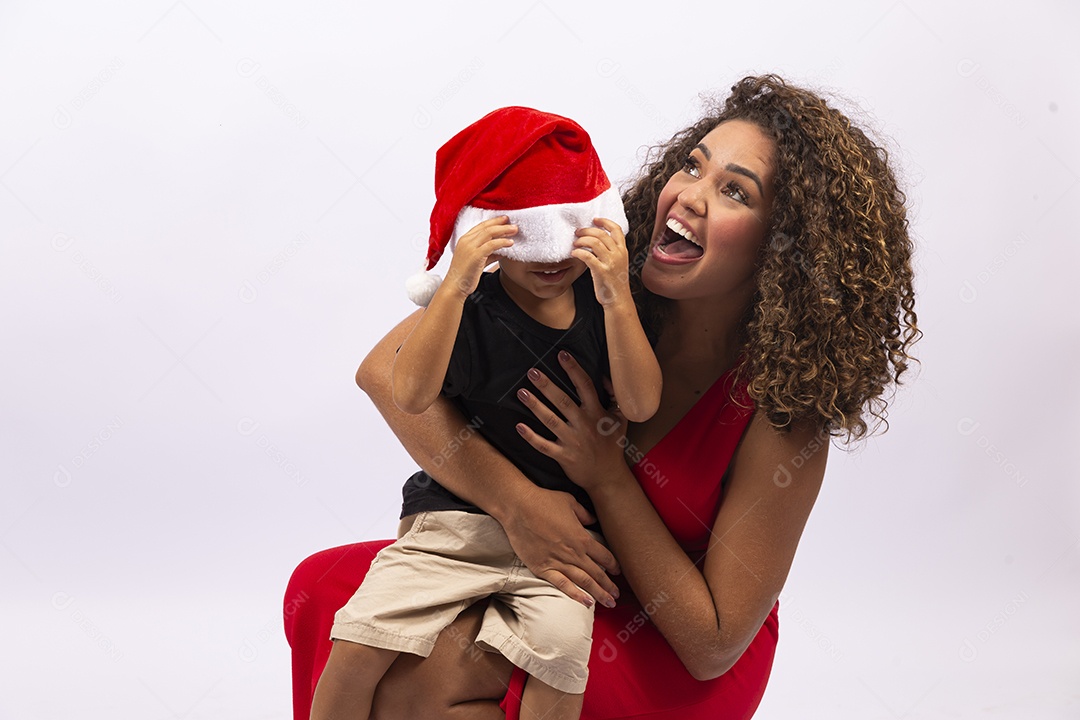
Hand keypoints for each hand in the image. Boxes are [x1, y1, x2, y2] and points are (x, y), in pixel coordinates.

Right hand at [442, 216, 516, 296]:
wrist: (455, 286)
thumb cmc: (465, 276)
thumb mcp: (477, 261)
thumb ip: (488, 255)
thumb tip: (501, 252)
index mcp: (464, 240)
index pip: (481, 226)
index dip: (494, 222)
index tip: (505, 220)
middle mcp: (466, 241)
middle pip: (486, 227)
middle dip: (501, 223)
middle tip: (513, 224)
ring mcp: (470, 247)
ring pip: (489, 233)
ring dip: (504, 230)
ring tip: (515, 230)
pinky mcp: (475, 255)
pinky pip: (492, 245)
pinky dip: (502, 242)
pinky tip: (510, 243)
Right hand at [500, 484, 621, 608]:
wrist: (518, 507)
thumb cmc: (544, 501)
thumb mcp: (570, 502)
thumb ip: (584, 514)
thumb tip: (592, 520)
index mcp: (582, 538)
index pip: (604, 556)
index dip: (613, 565)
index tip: (618, 572)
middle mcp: (573, 553)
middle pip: (597, 573)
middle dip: (609, 586)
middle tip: (617, 596)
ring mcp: (558, 562)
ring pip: (583, 582)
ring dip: (598, 593)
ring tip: (608, 603)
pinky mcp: (542, 568)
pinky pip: (562, 585)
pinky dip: (575, 595)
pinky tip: (586, 603)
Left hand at [515, 351, 628, 491]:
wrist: (608, 477)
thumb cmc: (612, 444)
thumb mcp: (621, 419)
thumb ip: (615, 397)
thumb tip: (605, 376)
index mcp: (597, 413)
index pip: (585, 386)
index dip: (573, 369)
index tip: (561, 355)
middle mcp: (584, 425)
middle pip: (563, 401)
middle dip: (546, 386)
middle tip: (532, 371)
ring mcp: (572, 441)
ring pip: (551, 421)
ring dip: (535, 406)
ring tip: (521, 393)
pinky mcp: (563, 456)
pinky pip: (544, 446)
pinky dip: (531, 437)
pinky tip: (518, 427)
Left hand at [572, 217, 632, 306]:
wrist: (618, 300)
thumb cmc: (615, 283)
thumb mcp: (618, 263)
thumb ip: (610, 252)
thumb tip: (595, 241)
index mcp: (622, 250)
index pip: (616, 229)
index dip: (604, 222)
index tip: (594, 220)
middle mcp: (618, 254)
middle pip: (601, 233)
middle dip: (587, 230)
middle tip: (578, 232)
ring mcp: (610, 262)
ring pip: (594, 242)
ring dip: (581, 240)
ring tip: (575, 243)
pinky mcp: (601, 271)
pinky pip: (587, 256)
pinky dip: (578, 252)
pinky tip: (574, 254)